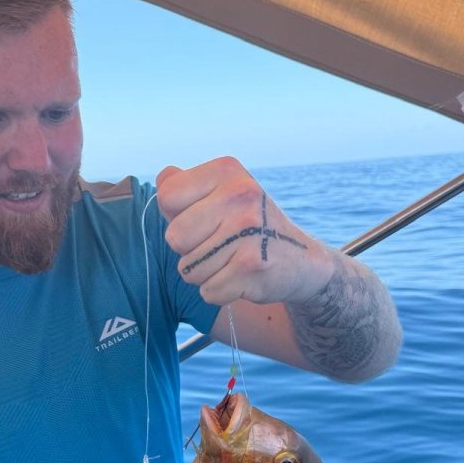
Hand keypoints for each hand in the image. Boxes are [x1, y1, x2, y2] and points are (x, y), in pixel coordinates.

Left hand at [156, 158, 332, 305]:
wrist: (300, 261)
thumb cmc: (247, 226)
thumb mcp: (221, 192)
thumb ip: (184, 186)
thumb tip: (163, 181)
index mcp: (226, 171)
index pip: (166, 196)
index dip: (177, 215)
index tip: (205, 218)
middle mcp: (239, 195)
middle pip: (174, 237)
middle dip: (189, 250)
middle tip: (219, 244)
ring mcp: (247, 231)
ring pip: (188, 269)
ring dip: (204, 273)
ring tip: (231, 260)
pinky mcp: (252, 266)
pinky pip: (208, 291)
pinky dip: (220, 291)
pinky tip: (241, 277)